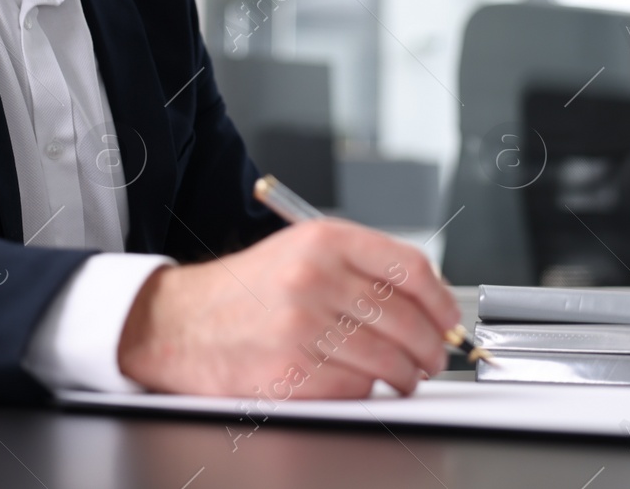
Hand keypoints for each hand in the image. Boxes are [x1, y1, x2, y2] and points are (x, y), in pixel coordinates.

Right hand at [117, 218, 460, 398]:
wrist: (178, 322)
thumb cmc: (244, 291)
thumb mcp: (301, 251)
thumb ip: (360, 267)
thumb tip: (426, 301)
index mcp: (324, 240)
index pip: (410, 269)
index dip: (442, 301)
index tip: (450, 319)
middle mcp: (315, 278)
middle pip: (405, 318)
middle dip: (432, 345)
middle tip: (434, 356)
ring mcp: (302, 326)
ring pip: (386, 358)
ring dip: (406, 375)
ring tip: (405, 376)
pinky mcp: (290, 370)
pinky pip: (354, 386)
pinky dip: (366, 389)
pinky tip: (361, 382)